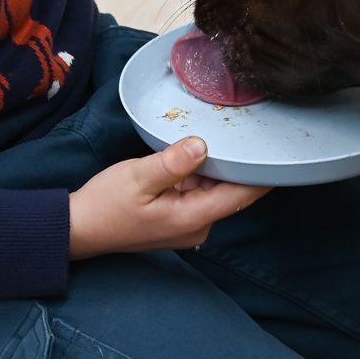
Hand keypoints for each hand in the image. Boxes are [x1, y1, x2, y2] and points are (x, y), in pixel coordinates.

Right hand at [68, 137, 269, 259]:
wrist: (78, 228)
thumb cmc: (106, 205)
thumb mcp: (138, 177)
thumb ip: (173, 162)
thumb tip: (202, 145)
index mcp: (193, 219)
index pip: (241, 196)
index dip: (264, 175)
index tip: (281, 152)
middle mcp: (197, 226)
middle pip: (231, 192)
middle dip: (241, 164)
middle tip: (254, 130)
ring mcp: (187, 223)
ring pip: (215, 190)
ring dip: (219, 167)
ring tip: (233, 133)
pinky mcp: (176, 217)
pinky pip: (199, 192)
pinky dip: (202, 173)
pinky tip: (200, 151)